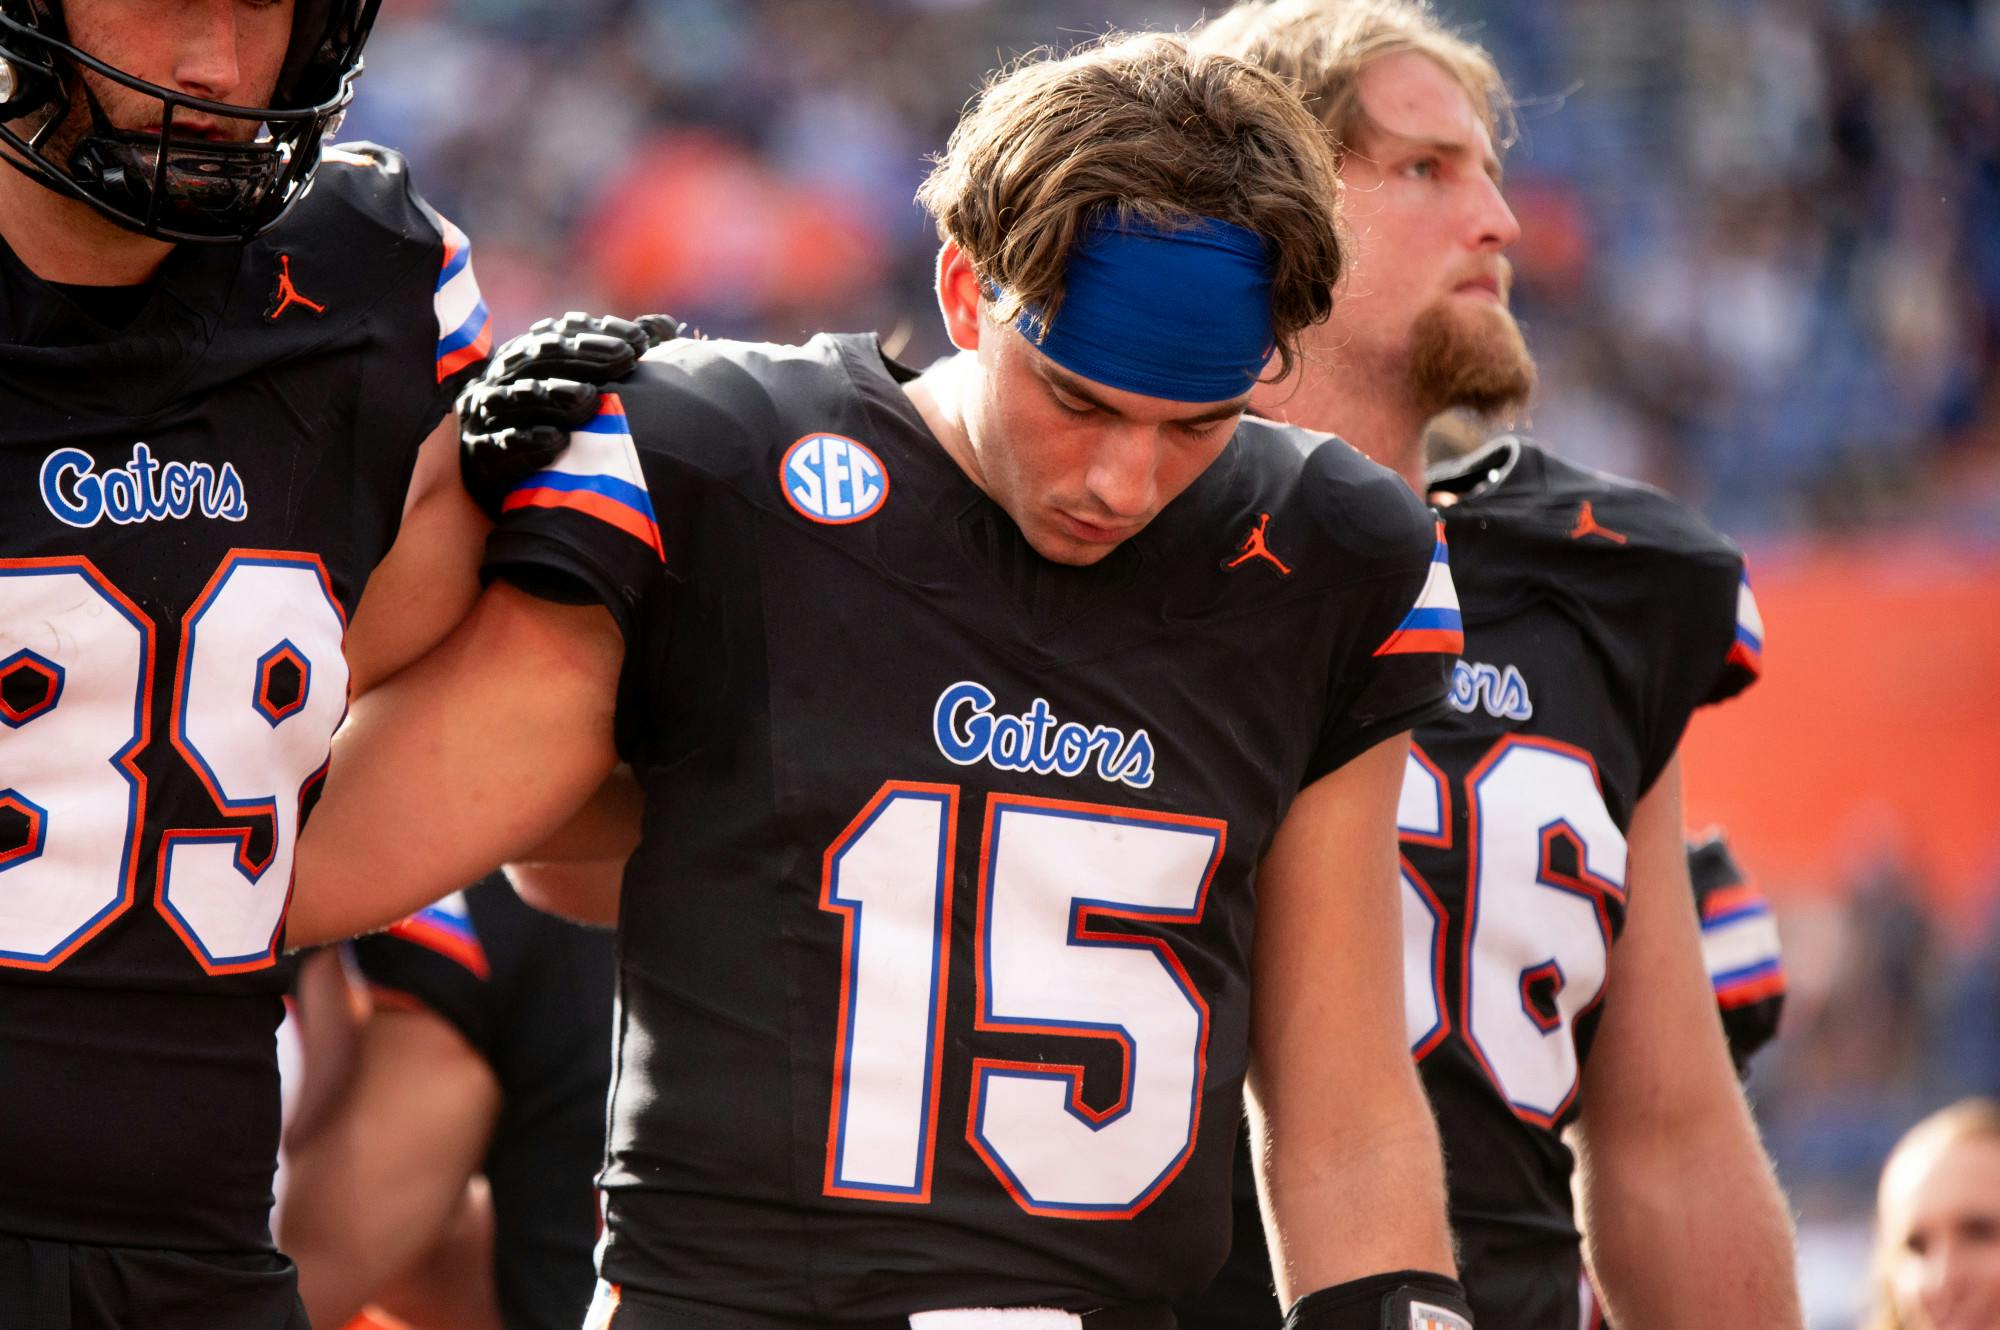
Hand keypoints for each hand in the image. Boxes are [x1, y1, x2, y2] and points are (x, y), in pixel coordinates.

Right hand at [457, 311, 683, 517]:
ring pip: (518, 397)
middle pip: (540, 357)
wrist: (501, 468)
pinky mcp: (479, 453)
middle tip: (626, 359)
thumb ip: (621, 353)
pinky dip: (526, 442)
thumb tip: (664, 325)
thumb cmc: (555, 418)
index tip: (640, 340)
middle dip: (584, 355)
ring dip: (553, 395)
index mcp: (528, 355)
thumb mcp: (586, 380)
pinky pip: (499, 445)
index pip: (562, 334)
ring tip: (589, 397)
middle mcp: (506, 378)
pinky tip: (556, 442)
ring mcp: (489, 414)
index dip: (600, 334)